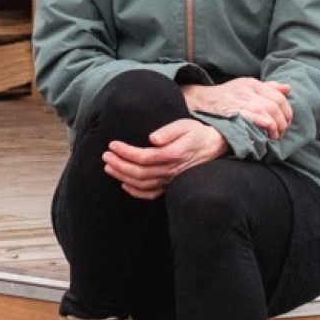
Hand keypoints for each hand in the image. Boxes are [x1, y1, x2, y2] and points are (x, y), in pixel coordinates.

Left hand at [101, 118, 225, 198]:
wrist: (214, 147)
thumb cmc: (196, 133)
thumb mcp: (185, 125)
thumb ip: (169, 131)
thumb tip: (152, 138)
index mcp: (174, 154)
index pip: (144, 156)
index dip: (126, 152)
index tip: (112, 144)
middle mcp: (171, 170)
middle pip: (139, 172)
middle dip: (119, 165)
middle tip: (105, 155)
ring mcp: (171, 180)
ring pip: (142, 184)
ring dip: (123, 177)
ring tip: (108, 167)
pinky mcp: (171, 186)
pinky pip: (151, 194)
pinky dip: (135, 192)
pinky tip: (124, 184)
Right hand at [180, 76, 294, 139]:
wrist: (202, 100)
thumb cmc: (227, 95)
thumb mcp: (247, 86)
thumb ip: (268, 88)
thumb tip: (288, 89)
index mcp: (253, 84)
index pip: (278, 96)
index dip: (287, 111)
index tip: (287, 121)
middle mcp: (247, 90)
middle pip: (274, 105)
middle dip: (282, 121)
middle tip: (282, 131)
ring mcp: (240, 100)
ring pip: (266, 111)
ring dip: (275, 126)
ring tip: (275, 135)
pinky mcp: (232, 111)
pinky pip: (252, 117)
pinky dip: (263, 124)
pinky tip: (267, 132)